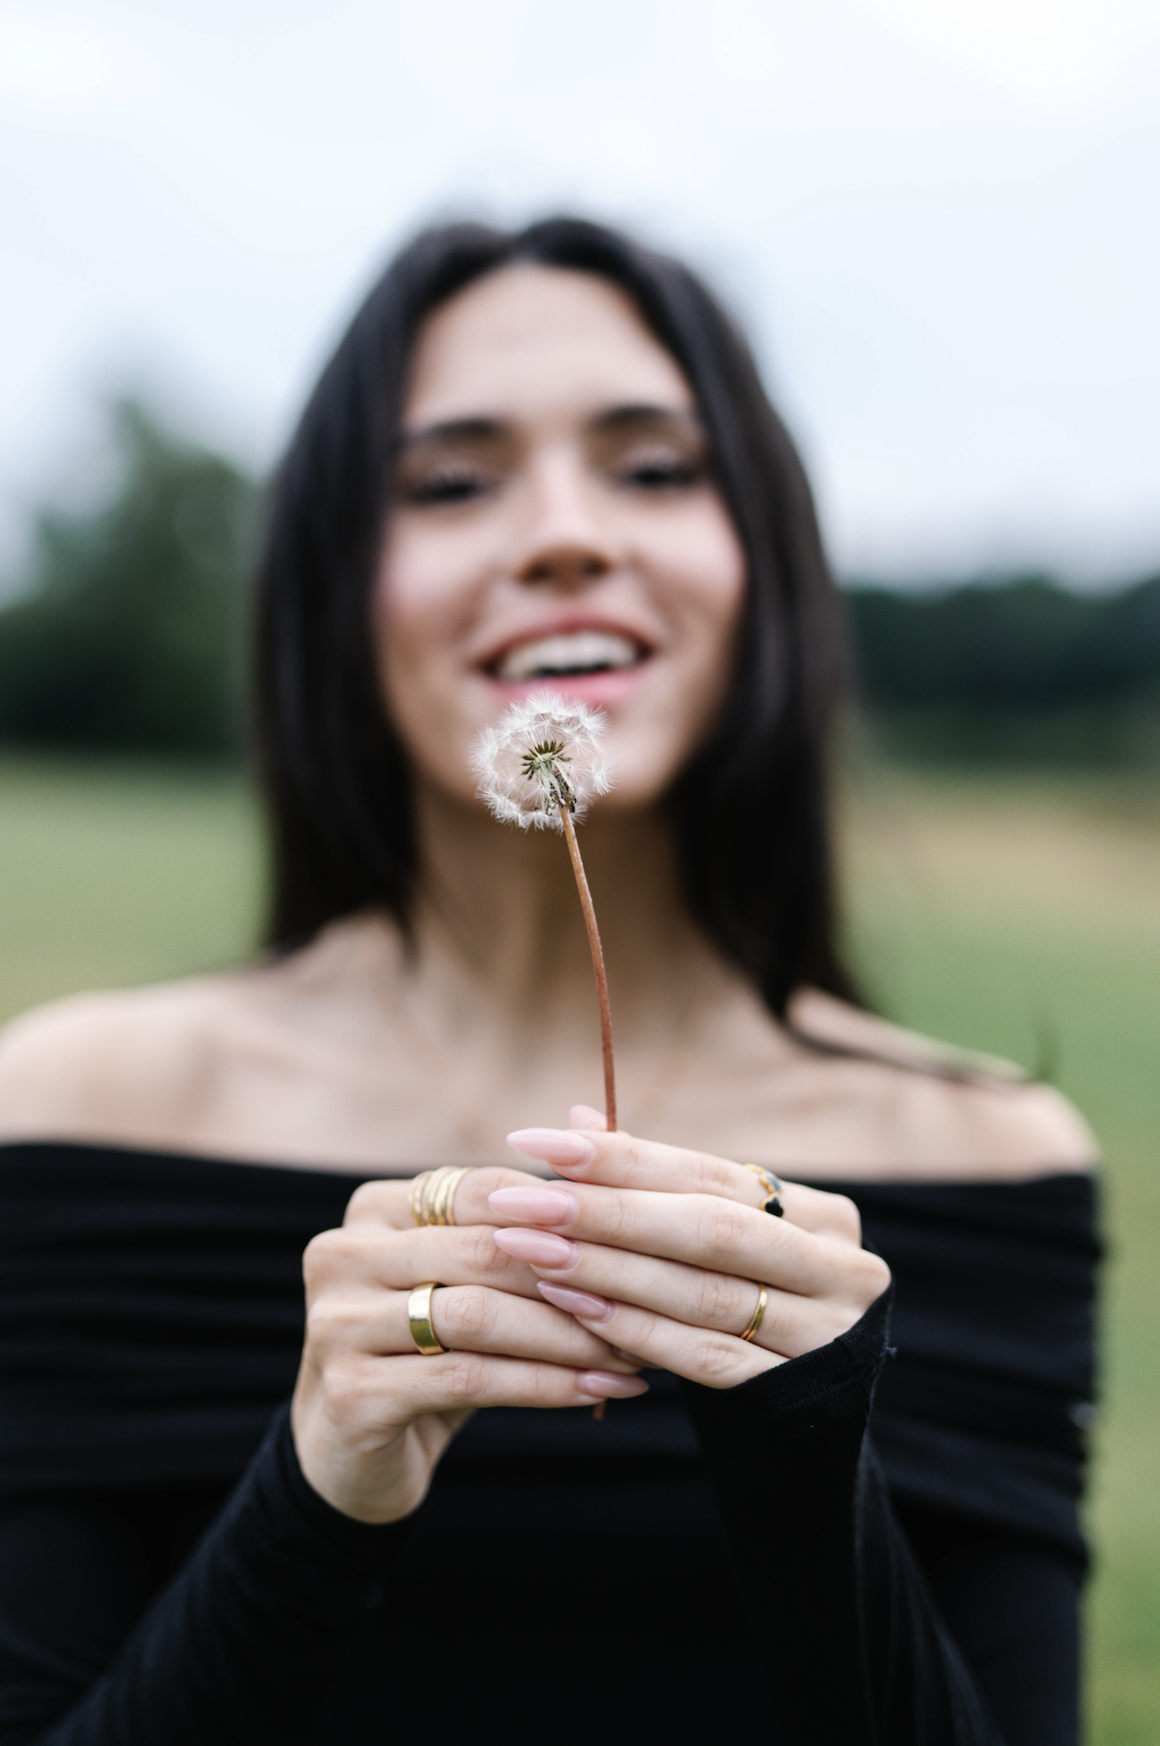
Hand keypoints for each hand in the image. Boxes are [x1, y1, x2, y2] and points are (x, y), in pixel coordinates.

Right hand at [291, 1167, 645, 1524]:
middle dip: (575, 1277)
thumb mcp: (465, 1284)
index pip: (486, 1190)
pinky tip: (594, 1392)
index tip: (639, 1241)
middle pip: (484, 1250)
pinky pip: (467, 1378)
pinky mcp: (350, 1392)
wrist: (355, 1458)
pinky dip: (542, 1384)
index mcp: (373, 1209)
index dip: (566, 1215)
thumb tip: (622, 1175)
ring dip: (567, 1336)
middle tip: (648, 1301)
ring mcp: (336, 1322)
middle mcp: (342, 1253)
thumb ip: (519, 1233)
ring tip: (629, 1354)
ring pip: (478, 1315)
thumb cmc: (430, 1353)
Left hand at [487, 1118, 890, 1388]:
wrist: (810, 1425)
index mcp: (821, 1216)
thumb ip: (656, 1187)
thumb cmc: (751, 1308)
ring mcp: (827, 1335)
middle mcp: (839, 1268)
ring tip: (534, 1252)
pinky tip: (577, 1310)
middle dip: (607, 1212)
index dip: (621, 1156)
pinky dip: (637, 1332)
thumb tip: (578, 1118)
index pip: (710, 1173)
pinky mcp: (798, 1394)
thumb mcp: (718, 1246)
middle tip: (522, 1200)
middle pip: (710, 1229)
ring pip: (703, 1293)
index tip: (537, 1141)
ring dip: (609, 1272)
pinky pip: (706, 1358)